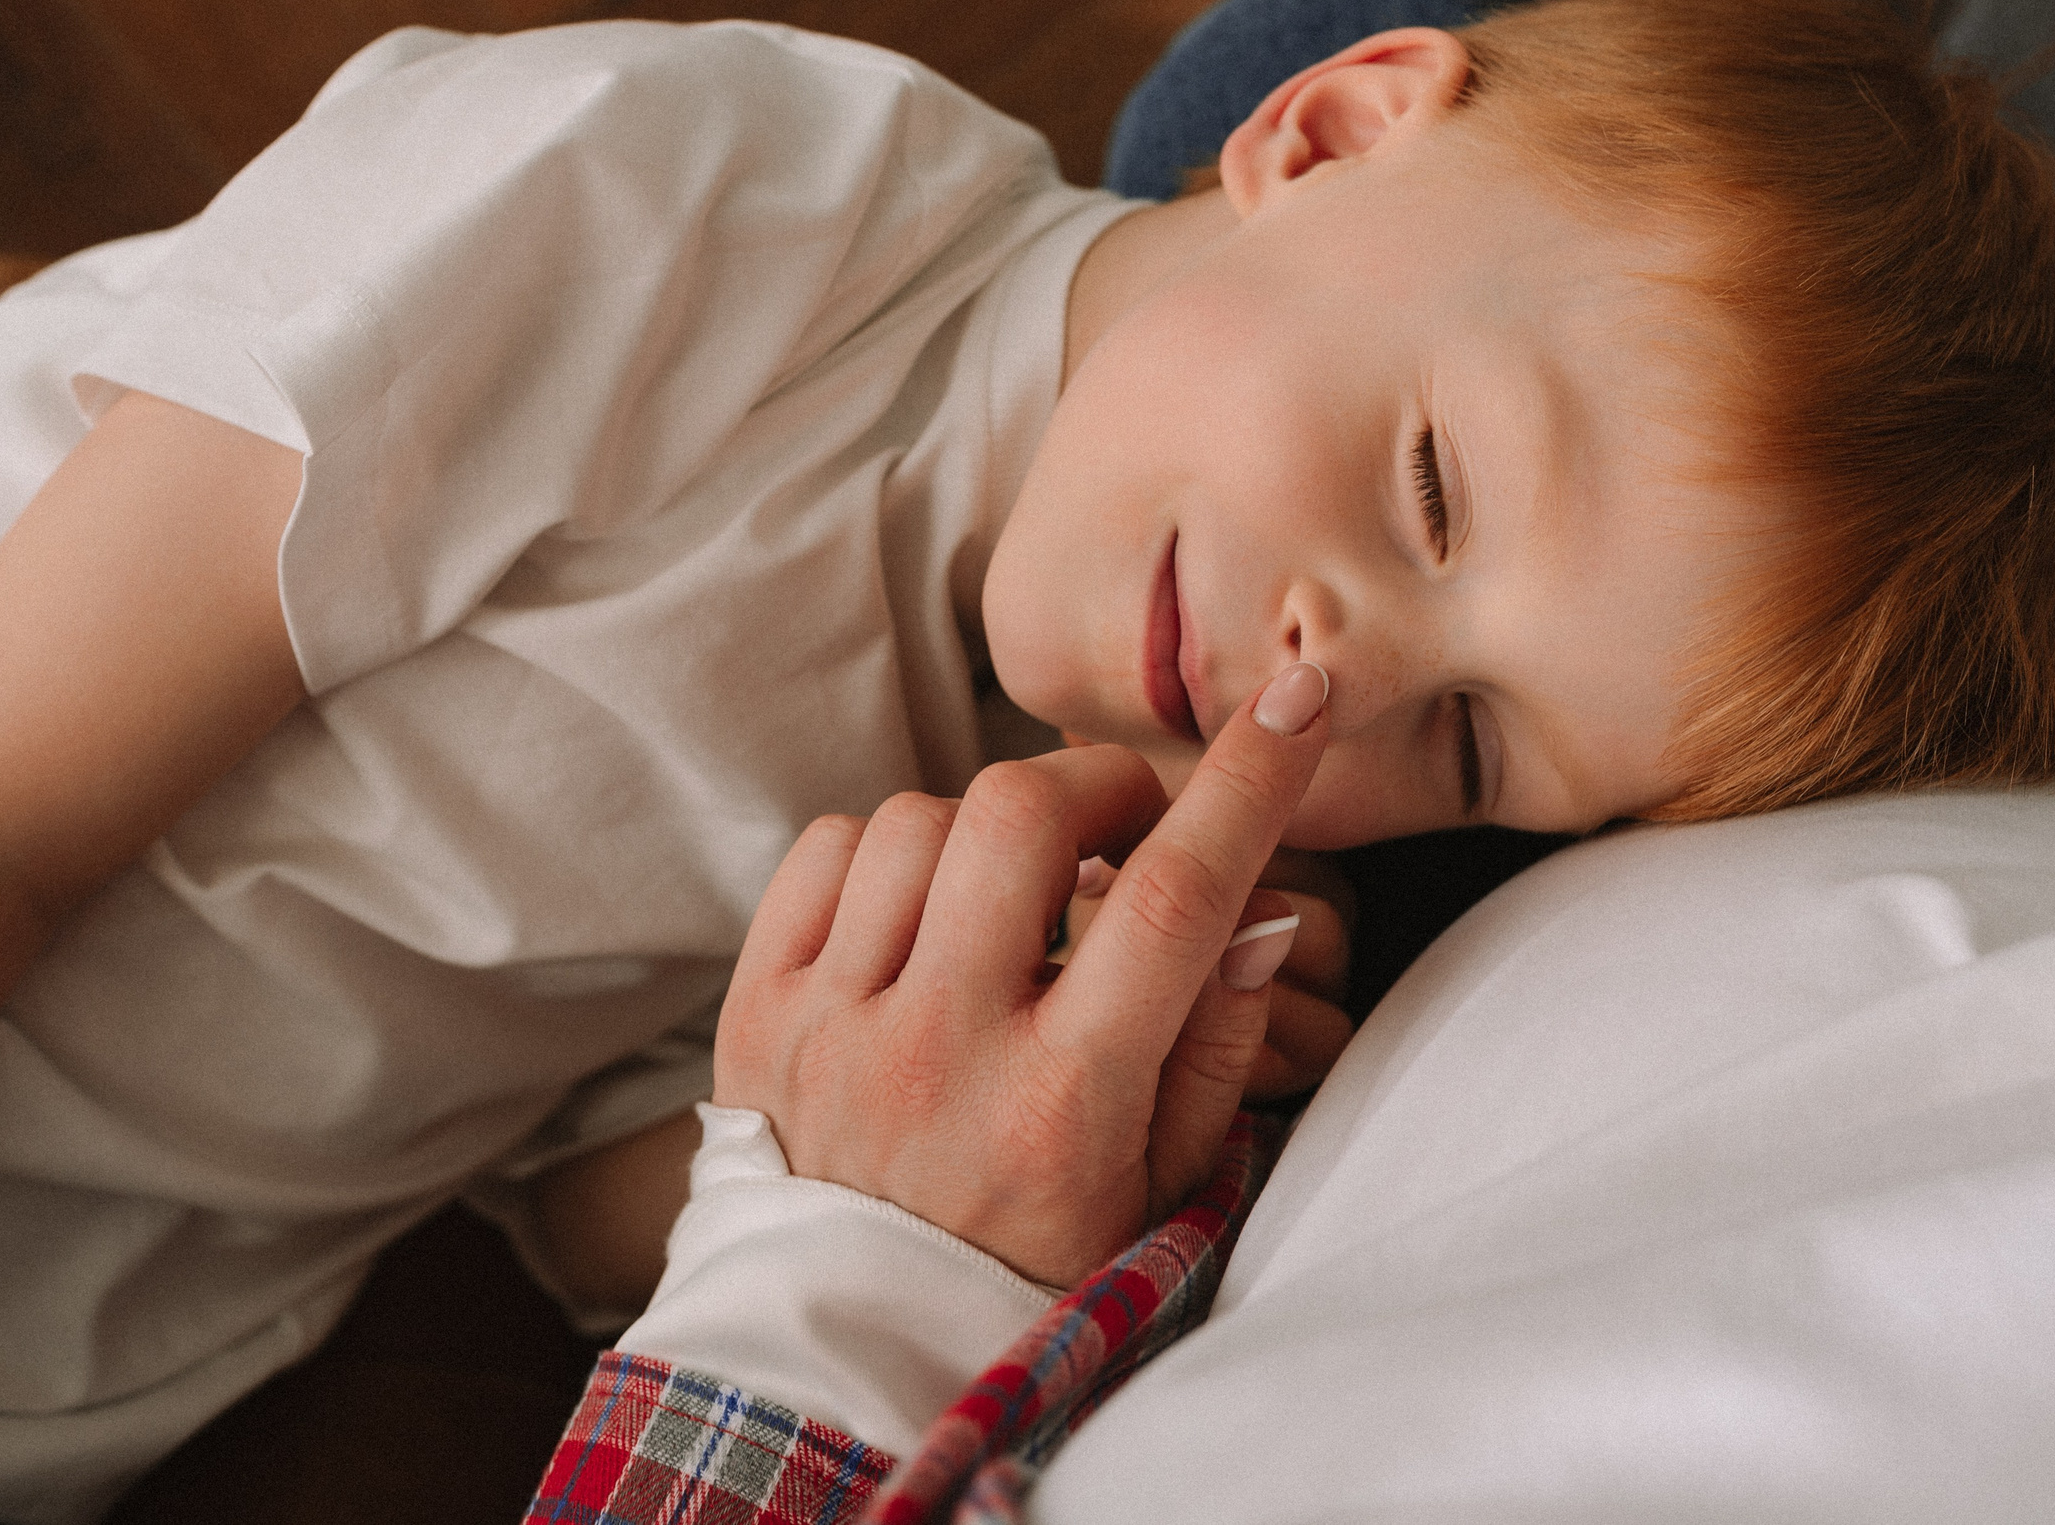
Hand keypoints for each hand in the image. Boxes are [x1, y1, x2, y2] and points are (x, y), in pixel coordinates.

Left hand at [712, 662, 1332, 1287]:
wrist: (847, 1354)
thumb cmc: (1028, 1268)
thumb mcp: (1156, 1190)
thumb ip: (1216, 1047)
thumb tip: (1258, 909)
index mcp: (1061, 1103)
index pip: (1172, 899)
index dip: (1248, 782)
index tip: (1298, 700)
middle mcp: (939, 1050)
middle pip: (1024, 815)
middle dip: (1099, 783)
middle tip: (1124, 826)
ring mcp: (832, 1026)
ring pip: (918, 818)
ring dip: (991, 823)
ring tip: (1016, 889)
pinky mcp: (756, 1014)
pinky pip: (824, 850)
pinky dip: (888, 848)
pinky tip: (924, 907)